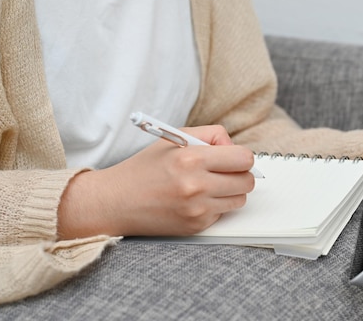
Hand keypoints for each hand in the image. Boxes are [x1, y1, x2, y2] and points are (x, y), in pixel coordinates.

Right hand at [57, 125, 255, 238]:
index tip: (233, 158)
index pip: (244, 158)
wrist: (115, 202)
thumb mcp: (174, 138)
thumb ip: (210, 135)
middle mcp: (196, 185)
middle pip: (247, 181)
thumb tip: (234, 147)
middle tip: (225, 172)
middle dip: (240, 174)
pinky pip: (222, 214)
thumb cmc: (145, 167)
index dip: (241, 157)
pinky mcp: (195, 226)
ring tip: (210, 185)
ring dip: (230, 192)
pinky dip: (215, 207)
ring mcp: (197, 209)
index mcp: (192, 158)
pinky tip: (195, 200)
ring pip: (240, 199)